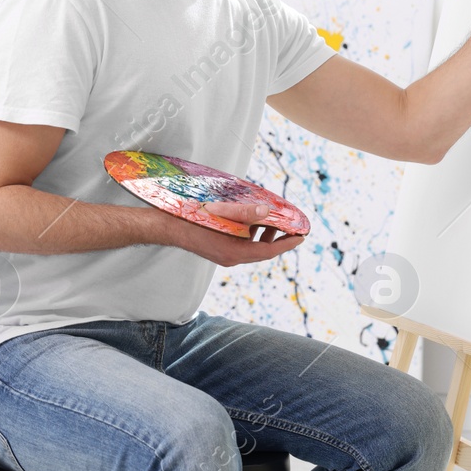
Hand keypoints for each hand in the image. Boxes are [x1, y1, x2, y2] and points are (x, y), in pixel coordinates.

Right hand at [164, 201, 305, 267]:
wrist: (168, 225)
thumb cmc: (193, 218)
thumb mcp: (223, 212)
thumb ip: (246, 213)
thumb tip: (268, 212)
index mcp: (234, 253)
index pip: (268, 252)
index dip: (286, 244)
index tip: (302, 237)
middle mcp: (231, 258)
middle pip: (262, 251)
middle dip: (279, 239)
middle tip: (292, 227)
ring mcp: (224, 255)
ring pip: (252, 248)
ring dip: (265, 236)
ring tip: (275, 220)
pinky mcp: (218, 249)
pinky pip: (242, 244)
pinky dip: (252, 234)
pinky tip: (252, 220)